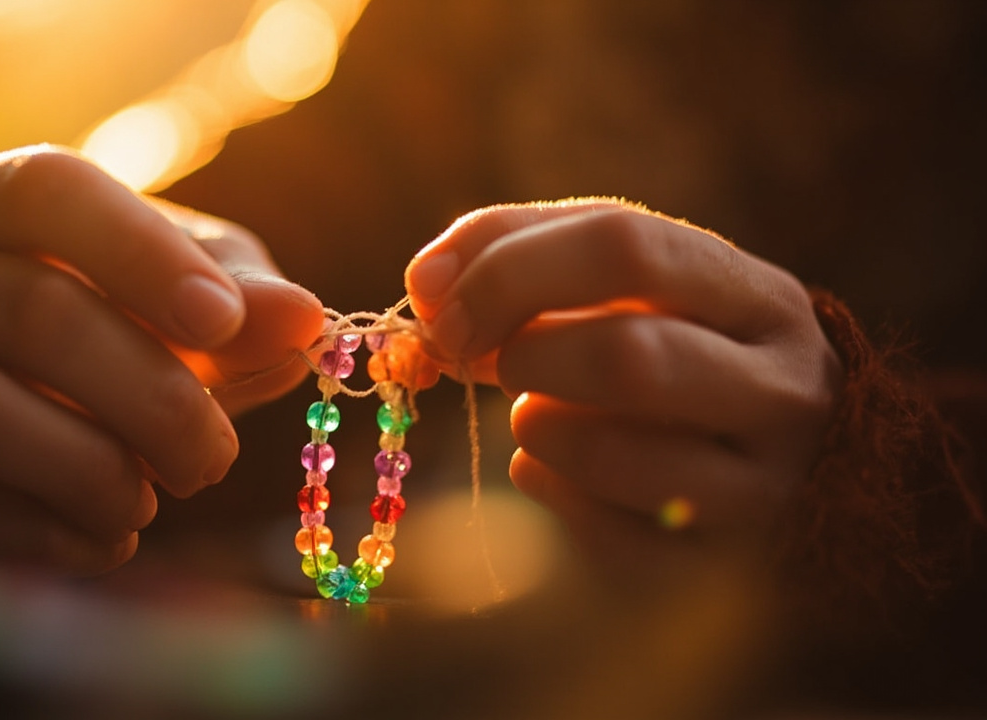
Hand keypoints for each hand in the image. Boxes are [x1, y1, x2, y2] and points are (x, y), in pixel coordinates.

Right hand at [0, 146, 323, 573]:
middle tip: (213, 458)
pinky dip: (37, 535)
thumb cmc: (93, 324)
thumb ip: (237, 300)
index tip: (228, 322)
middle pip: (30, 312)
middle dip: (148, 395)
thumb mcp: (171, 291)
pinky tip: (105, 544)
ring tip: (153, 503)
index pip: (54, 191)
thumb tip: (306, 320)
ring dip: (87, 469)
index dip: (146, 256)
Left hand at [404, 200, 840, 572]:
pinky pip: (600, 536)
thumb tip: (426, 281)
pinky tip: (565, 470)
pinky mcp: (718, 569)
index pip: (625, 247)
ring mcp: (760, 489)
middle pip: (625, 357)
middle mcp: (782, 391)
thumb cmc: (674, 346)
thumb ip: (520, 249)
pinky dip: (552, 493)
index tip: (445, 309)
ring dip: (535, 427)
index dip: (510, 273)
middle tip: (493, 363)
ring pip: (607, 455)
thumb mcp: (625, 280)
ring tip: (538, 413)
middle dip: (525, 357)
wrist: (781, 462)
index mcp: (756, 296)